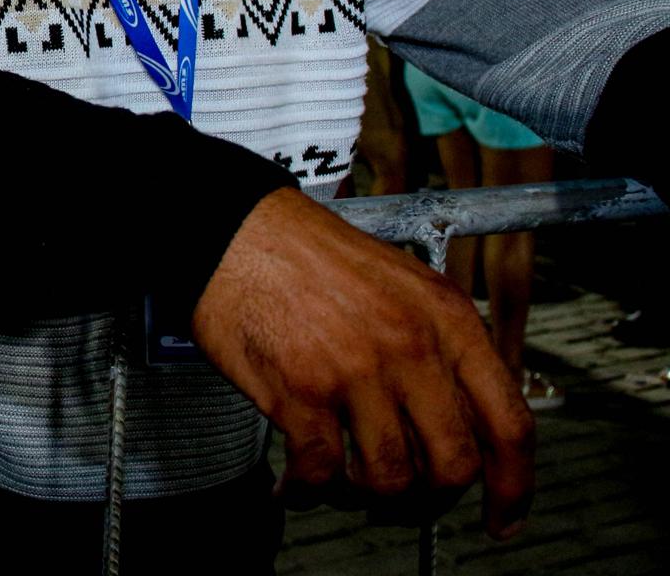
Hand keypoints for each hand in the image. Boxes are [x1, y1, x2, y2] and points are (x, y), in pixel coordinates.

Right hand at [191, 187, 534, 537]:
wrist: (235, 231)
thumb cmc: (309, 253)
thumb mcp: (403, 284)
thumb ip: (440, 345)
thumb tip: (460, 419)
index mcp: (447, 319)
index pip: (509, 424)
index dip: (513, 486)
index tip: (504, 516)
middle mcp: (411, 347)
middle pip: (453, 466)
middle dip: (431, 498)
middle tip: (409, 501)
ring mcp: (356, 372)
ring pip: (389, 479)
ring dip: (368, 496)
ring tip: (346, 484)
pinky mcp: (300, 390)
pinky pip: (320, 471)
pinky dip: (307, 490)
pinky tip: (296, 485)